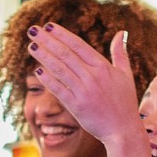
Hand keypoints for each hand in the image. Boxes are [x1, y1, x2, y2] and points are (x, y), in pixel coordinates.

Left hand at [25, 25, 142, 145]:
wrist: (123, 130)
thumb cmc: (125, 103)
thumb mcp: (125, 75)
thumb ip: (120, 53)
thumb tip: (121, 33)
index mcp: (103, 66)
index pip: (78, 45)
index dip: (61, 34)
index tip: (48, 26)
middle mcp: (92, 76)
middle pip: (65, 54)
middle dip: (47, 40)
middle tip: (32, 31)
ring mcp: (83, 91)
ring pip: (59, 69)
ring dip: (43, 56)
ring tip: (31, 45)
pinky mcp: (76, 106)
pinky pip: (59, 89)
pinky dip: (47, 79)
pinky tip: (37, 70)